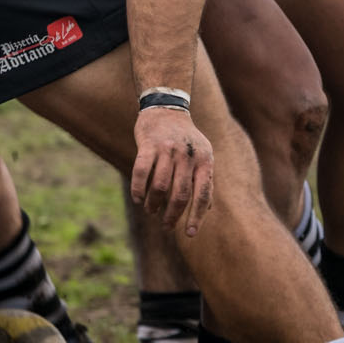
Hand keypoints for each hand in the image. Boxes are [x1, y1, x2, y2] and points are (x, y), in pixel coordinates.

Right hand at [130, 107, 214, 236]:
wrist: (167, 108)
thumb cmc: (186, 139)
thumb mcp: (202, 155)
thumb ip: (205, 180)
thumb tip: (207, 209)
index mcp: (204, 160)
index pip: (202, 194)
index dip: (196, 216)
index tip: (189, 234)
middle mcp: (187, 155)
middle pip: (180, 194)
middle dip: (172, 215)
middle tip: (166, 226)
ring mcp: (167, 149)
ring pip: (160, 186)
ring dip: (154, 204)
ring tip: (151, 210)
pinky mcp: (148, 144)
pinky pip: (141, 172)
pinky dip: (138, 189)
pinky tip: (137, 199)